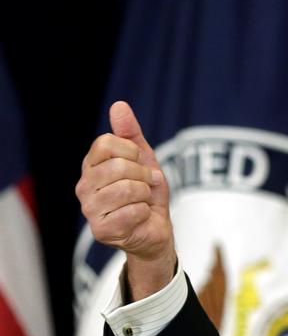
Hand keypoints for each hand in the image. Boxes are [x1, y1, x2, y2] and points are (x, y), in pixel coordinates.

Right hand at [76, 101, 176, 299]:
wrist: (155, 229)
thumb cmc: (147, 194)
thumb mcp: (144, 159)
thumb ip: (130, 133)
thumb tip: (119, 105)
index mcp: (91, 166)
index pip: (107, 143)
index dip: (133, 152)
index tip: (141, 164)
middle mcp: (84, 186)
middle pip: (119, 166)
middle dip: (144, 175)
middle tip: (147, 185)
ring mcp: (89, 209)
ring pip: (127, 189)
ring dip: (145, 194)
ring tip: (143, 200)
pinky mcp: (101, 230)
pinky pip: (132, 211)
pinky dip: (145, 212)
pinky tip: (140, 216)